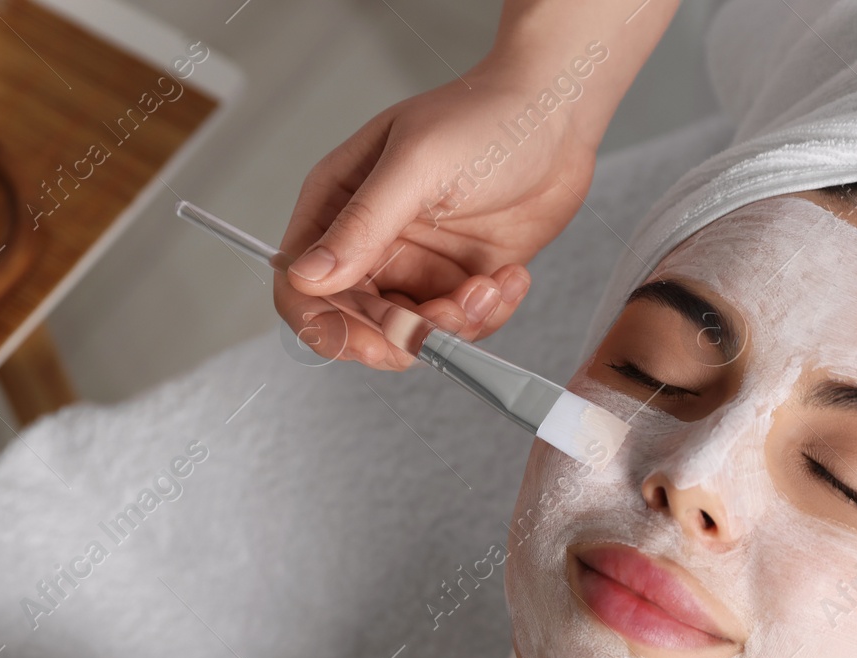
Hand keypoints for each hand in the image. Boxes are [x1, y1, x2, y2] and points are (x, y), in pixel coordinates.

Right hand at [273, 62, 601, 370]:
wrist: (557, 115)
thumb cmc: (485, 117)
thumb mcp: (417, 165)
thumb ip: (362, 223)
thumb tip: (307, 276)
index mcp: (338, 204)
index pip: (299, 285)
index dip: (325, 326)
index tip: (370, 343)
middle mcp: (368, 241)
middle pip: (353, 324)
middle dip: (401, 336)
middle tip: (446, 319)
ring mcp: (414, 265)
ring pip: (410, 335)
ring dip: (453, 326)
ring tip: (489, 285)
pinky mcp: (458, 281)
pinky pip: (457, 328)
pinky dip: (487, 316)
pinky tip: (509, 277)